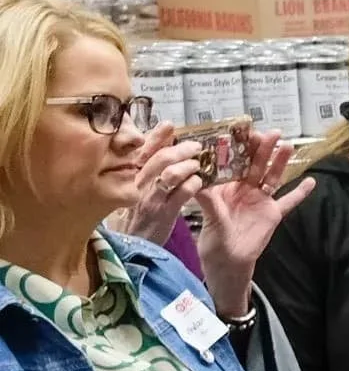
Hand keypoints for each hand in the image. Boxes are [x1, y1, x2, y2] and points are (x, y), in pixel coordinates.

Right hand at [111, 128, 204, 243]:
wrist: (129, 245)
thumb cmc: (135, 216)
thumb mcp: (134, 190)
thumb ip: (145, 171)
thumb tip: (159, 148)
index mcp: (130, 176)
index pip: (143, 151)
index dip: (156, 136)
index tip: (169, 125)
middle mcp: (138, 184)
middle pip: (158, 158)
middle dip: (179, 148)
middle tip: (195, 146)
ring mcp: (150, 198)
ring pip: (169, 174)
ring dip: (187, 165)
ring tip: (198, 164)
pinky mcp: (163, 213)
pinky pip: (180, 194)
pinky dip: (193, 184)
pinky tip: (199, 182)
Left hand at [196, 132, 312, 314]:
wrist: (229, 262)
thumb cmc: (214, 240)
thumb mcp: (207, 216)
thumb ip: (206, 197)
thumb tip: (197, 178)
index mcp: (226, 186)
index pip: (233, 161)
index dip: (239, 147)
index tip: (243, 133)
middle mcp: (244, 189)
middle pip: (256, 164)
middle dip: (263, 148)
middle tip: (270, 132)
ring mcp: (260, 200)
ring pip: (273, 176)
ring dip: (281, 162)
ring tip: (288, 146)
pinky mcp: (273, 213)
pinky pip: (289, 201)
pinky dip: (300, 192)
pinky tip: (311, 181)